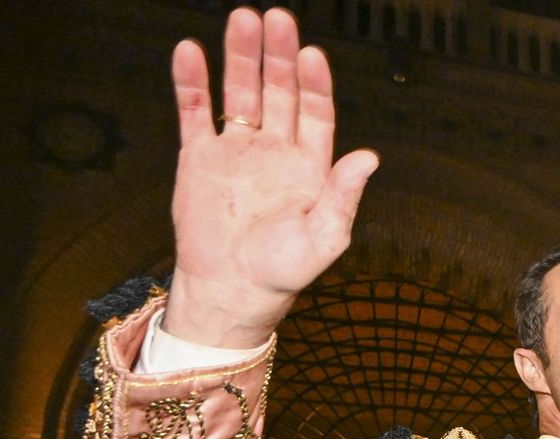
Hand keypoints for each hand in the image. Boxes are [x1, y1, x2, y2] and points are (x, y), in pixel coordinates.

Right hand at [165, 7, 379, 346]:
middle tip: (276, 19)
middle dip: (278, 56)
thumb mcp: (325, 237)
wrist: (231, 291)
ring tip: (241, 20)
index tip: (312, 54)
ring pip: (239, 92)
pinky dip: (192, 82)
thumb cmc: (282, 272)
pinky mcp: (201, 157)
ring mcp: (238, 150)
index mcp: (310, 166)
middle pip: (279, 91)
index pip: (317, 112)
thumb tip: (369, 158)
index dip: (315, 83)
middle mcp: (275, 150)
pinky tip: (191, 51)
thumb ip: (344, 196)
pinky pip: (195, 111)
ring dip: (240, 57)